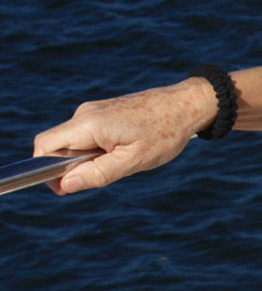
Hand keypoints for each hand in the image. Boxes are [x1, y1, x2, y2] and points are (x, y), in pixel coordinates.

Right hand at [31, 80, 214, 193]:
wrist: (187, 105)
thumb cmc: (165, 133)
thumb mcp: (133, 161)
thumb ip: (98, 173)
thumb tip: (65, 184)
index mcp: (88, 124)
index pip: (44, 146)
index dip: (45, 170)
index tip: (67, 186)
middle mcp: (85, 113)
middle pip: (57, 145)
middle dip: (71, 165)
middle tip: (107, 170)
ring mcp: (93, 110)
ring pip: (74, 142)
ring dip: (88, 157)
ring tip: (123, 156)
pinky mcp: (102, 111)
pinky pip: (87, 135)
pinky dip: (98, 148)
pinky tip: (125, 147)